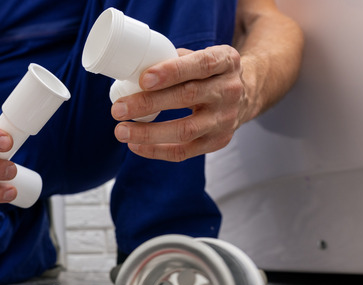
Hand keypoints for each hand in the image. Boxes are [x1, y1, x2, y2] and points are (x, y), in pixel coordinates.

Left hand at [110, 45, 248, 161]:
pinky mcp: (217, 142)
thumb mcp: (200, 56)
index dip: (172, 72)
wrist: (244, 95)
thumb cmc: (208, 73)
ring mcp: (225, 119)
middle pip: (187, 97)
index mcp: (226, 61)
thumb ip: (173, 59)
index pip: (201, 64)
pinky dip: (155, 150)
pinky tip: (134, 145)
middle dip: (148, 104)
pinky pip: (183, 151)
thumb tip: (132, 69)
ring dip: (148, 133)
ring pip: (185, 130)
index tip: (143, 79)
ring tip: (121, 131)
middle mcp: (229, 90)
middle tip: (118, 109)